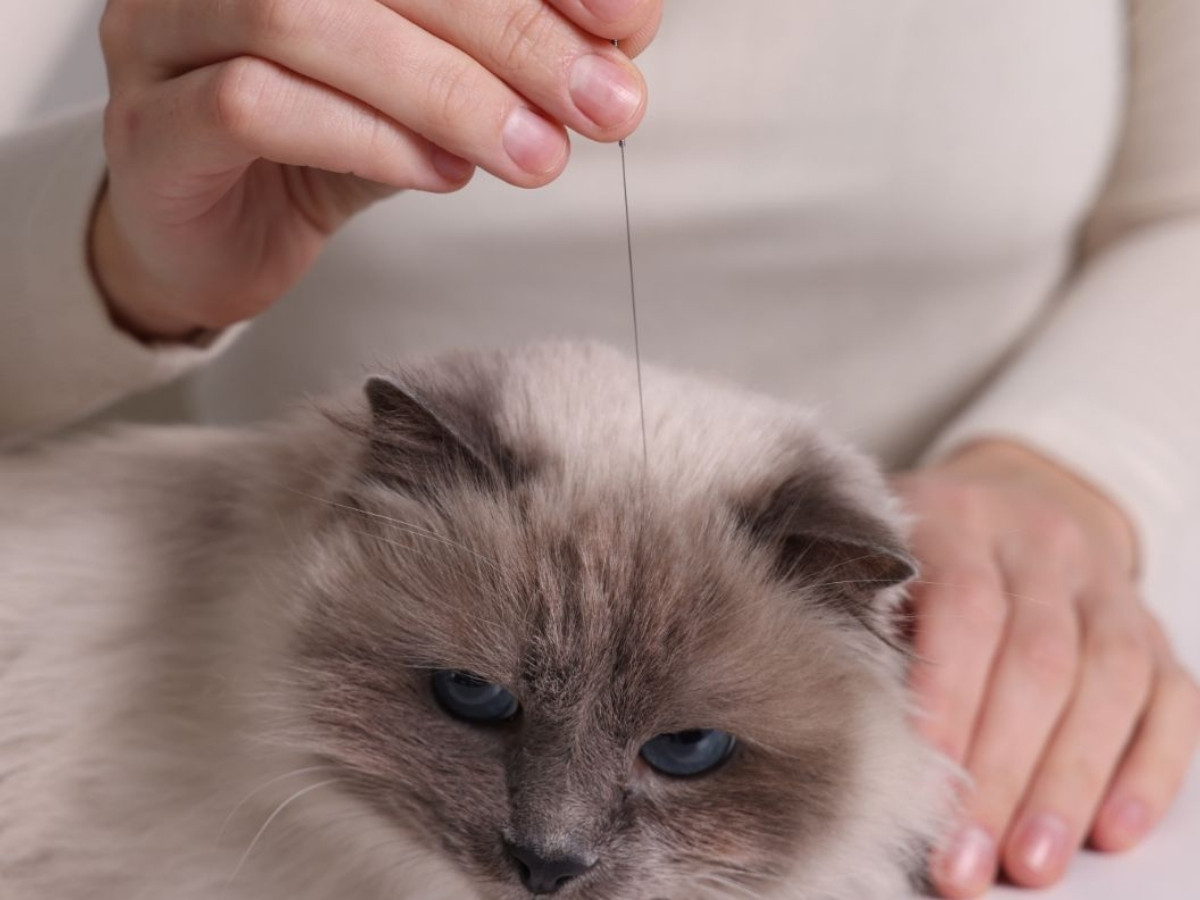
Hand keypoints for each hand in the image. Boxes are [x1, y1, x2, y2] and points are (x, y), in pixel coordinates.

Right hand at [93, 0, 660, 339]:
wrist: (216, 240)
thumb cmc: (326, 144)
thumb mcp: (434, 87)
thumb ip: (509, 56)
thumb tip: (625, 33)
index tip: (628, 22)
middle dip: (512, 31)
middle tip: (603, 102)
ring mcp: (164, 31)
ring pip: (303, 21)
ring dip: (447, 92)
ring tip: (534, 153)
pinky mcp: (151, 125)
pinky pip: (254, 106)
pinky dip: (371, 139)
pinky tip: (441, 174)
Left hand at [893, 441, 1199, 896]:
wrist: (1011, 494)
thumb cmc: (917, 546)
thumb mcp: (875, 555)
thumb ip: (865, 620)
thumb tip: (855, 732)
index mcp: (962, 518)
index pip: (967, 610)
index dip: (948, 704)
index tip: (923, 789)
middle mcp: (1043, 543)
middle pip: (1040, 660)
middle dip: (1002, 772)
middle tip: (965, 858)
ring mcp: (1106, 586)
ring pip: (1109, 684)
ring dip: (1069, 785)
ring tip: (1030, 862)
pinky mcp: (1152, 629)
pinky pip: (1171, 700)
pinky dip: (1147, 772)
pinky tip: (1111, 830)